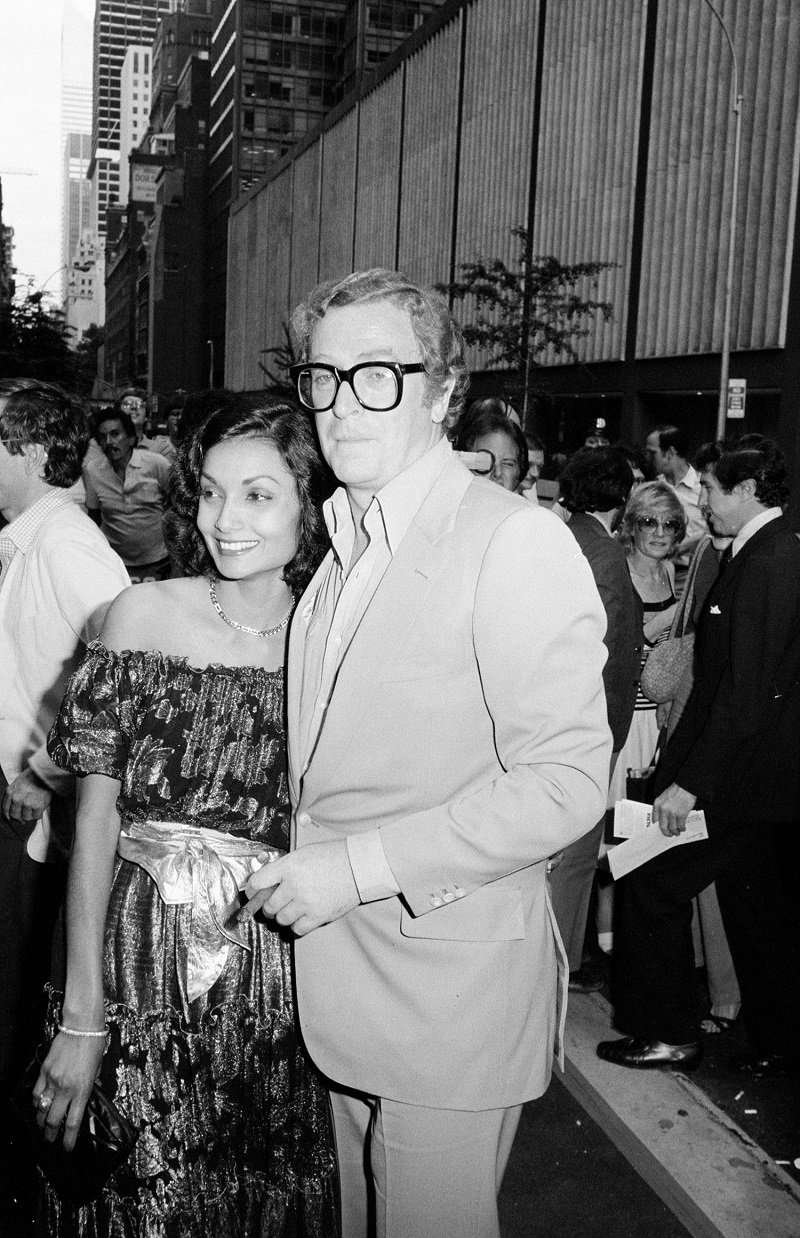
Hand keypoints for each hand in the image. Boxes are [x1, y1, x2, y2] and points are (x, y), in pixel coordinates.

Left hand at [3, 768, 51, 826]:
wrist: (46, 772)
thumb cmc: (33, 776)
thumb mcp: (17, 783)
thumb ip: (13, 795)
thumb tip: (13, 809)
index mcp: (10, 792)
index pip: (5, 809)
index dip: (9, 815)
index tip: (12, 817)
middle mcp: (17, 799)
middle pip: (15, 815)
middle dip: (20, 816)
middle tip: (26, 813)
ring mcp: (27, 803)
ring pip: (26, 818)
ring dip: (31, 815)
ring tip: (35, 807)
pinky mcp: (38, 806)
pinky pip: (37, 816)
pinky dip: (39, 813)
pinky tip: (40, 807)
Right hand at [32, 1031, 104, 1150]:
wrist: (81, 1026)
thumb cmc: (94, 1045)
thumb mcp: (98, 1068)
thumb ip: (91, 1085)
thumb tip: (87, 1095)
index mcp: (82, 1090)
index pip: (73, 1123)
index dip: (69, 1140)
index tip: (67, 1148)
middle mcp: (66, 1088)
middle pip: (53, 1120)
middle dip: (50, 1135)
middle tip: (50, 1140)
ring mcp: (53, 1080)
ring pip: (41, 1108)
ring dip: (40, 1119)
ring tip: (42, 1124)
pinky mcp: (44, 1071)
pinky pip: (36, 1092)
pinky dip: (36, 1101)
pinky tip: (38, 1104)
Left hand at [241, 840, 359, 936]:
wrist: (358, 866)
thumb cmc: (332, 857)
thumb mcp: (302, 854)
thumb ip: (283, 867)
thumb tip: (267, 882)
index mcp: (288, 867)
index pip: (257, 882)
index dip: (251, 890)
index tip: (252, 893)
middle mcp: (294, 886)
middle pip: (268, 906)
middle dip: (268, 906)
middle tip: (274, 902)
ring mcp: (306, 903)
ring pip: (281, 919)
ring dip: (283, 916)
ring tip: (291, 908)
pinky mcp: (318, 916)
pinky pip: (297, 929)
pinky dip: (297, 925)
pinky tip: (302, 916)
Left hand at [652, 783, 695, 836]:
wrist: (685, 787)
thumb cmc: (676, 790)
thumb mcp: (663, 797)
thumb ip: (661, 807)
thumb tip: (662, 818)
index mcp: (657, 804)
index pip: (655, 819)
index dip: (657, 826)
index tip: (660, 829)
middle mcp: (663, 810)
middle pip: (663, 826)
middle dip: (666, 833)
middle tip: (669, 834)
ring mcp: (672, 813)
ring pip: (672, 828)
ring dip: (675, 832)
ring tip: (677, 832)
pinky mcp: (681, 815)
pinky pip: (680, 825)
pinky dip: (682, 828)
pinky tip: (682, 828)